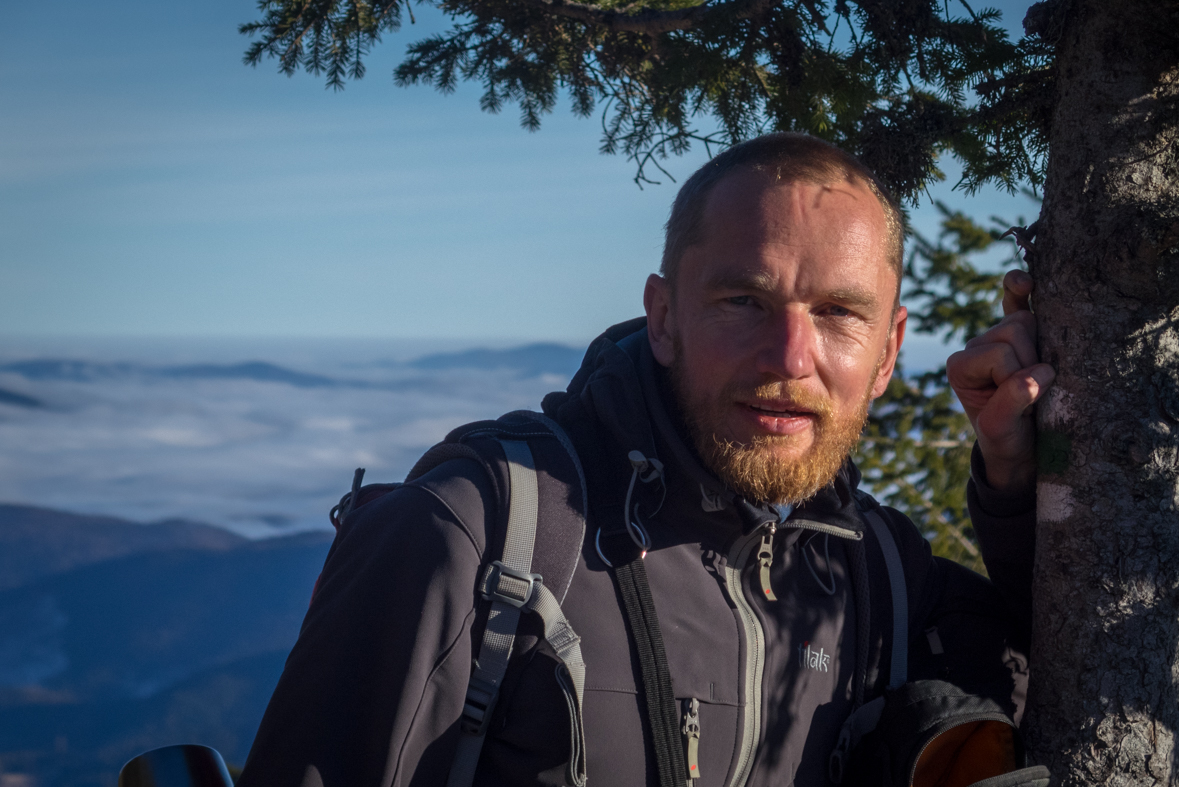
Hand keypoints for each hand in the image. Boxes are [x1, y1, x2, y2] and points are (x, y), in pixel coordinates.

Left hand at [946, 271, 1055, 492]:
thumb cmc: (1007, 439)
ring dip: (1042, 348)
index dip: (1017, 378)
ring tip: (1038, 380)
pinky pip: (1017, 300)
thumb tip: (1037, 376)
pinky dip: (1020, 289)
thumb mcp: (1002, 430)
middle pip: (1014, 330)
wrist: (1021, 446)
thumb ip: (1011, 404)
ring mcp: (996, 337)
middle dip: (1031, 361)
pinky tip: (1027, 281)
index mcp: (960, 366)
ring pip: (1027, 320)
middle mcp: (975, 347)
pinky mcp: (1019, 334)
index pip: (999, 354)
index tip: (1019, 407)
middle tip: (1031, 394)